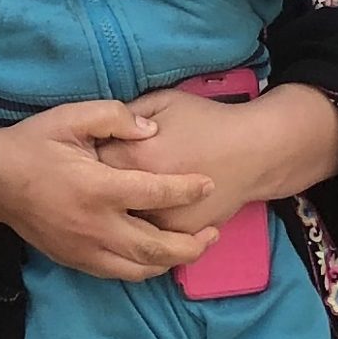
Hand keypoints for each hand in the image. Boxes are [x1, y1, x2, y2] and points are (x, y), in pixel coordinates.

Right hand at [0, 101, 217, 281]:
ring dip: (172, 262)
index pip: (155, 193)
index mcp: (96, 187)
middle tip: (213, 232)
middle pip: (155, 246)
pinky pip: (118, 273)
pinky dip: (145, 269)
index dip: (188, 189)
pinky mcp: (75, 259)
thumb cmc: (33, 144)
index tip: (209, 183)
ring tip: (195, 249)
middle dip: (191, 244)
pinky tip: (159, 258)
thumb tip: (151, 130)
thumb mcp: (70, 117)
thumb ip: (114, 118)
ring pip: (139, 267)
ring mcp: (84, 247)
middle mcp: (94, 224)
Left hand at [103, 84, 337, 233]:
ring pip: (120, 225)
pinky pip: (146, 237)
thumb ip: (125, 114)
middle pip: (100, 198)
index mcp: (135, 157)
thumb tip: (97, 131)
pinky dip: (137, 230)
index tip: (84, 153)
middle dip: (94, 189)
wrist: (254, 151)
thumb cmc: (207, 120)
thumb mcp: (163, 101)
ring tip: (109, 200)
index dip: (83, 157)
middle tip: (95, 180)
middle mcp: (144, 194)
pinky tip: (134, 215)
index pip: (89, 163)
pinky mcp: (178, 234)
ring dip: (112, 215)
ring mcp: (162, 220)